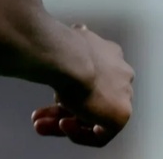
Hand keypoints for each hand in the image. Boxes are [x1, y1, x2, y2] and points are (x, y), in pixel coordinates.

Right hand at [32, 25, 132, 146]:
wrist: (70, 57)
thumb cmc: (61, 48)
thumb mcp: (68, 40)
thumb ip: (75, 44)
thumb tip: (79, 30)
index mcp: (111, 53)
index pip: (92, 76)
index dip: (67, 85)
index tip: (49, 91)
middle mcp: (121, 73)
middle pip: (91, 97)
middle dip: (62, 108)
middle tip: (38, 116)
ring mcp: (124, 94)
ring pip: (92, 115)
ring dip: (64, 121)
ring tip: (41, 124)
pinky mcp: (121, 115)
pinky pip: (99, 133)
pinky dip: (78, 133)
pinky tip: (62, 125)